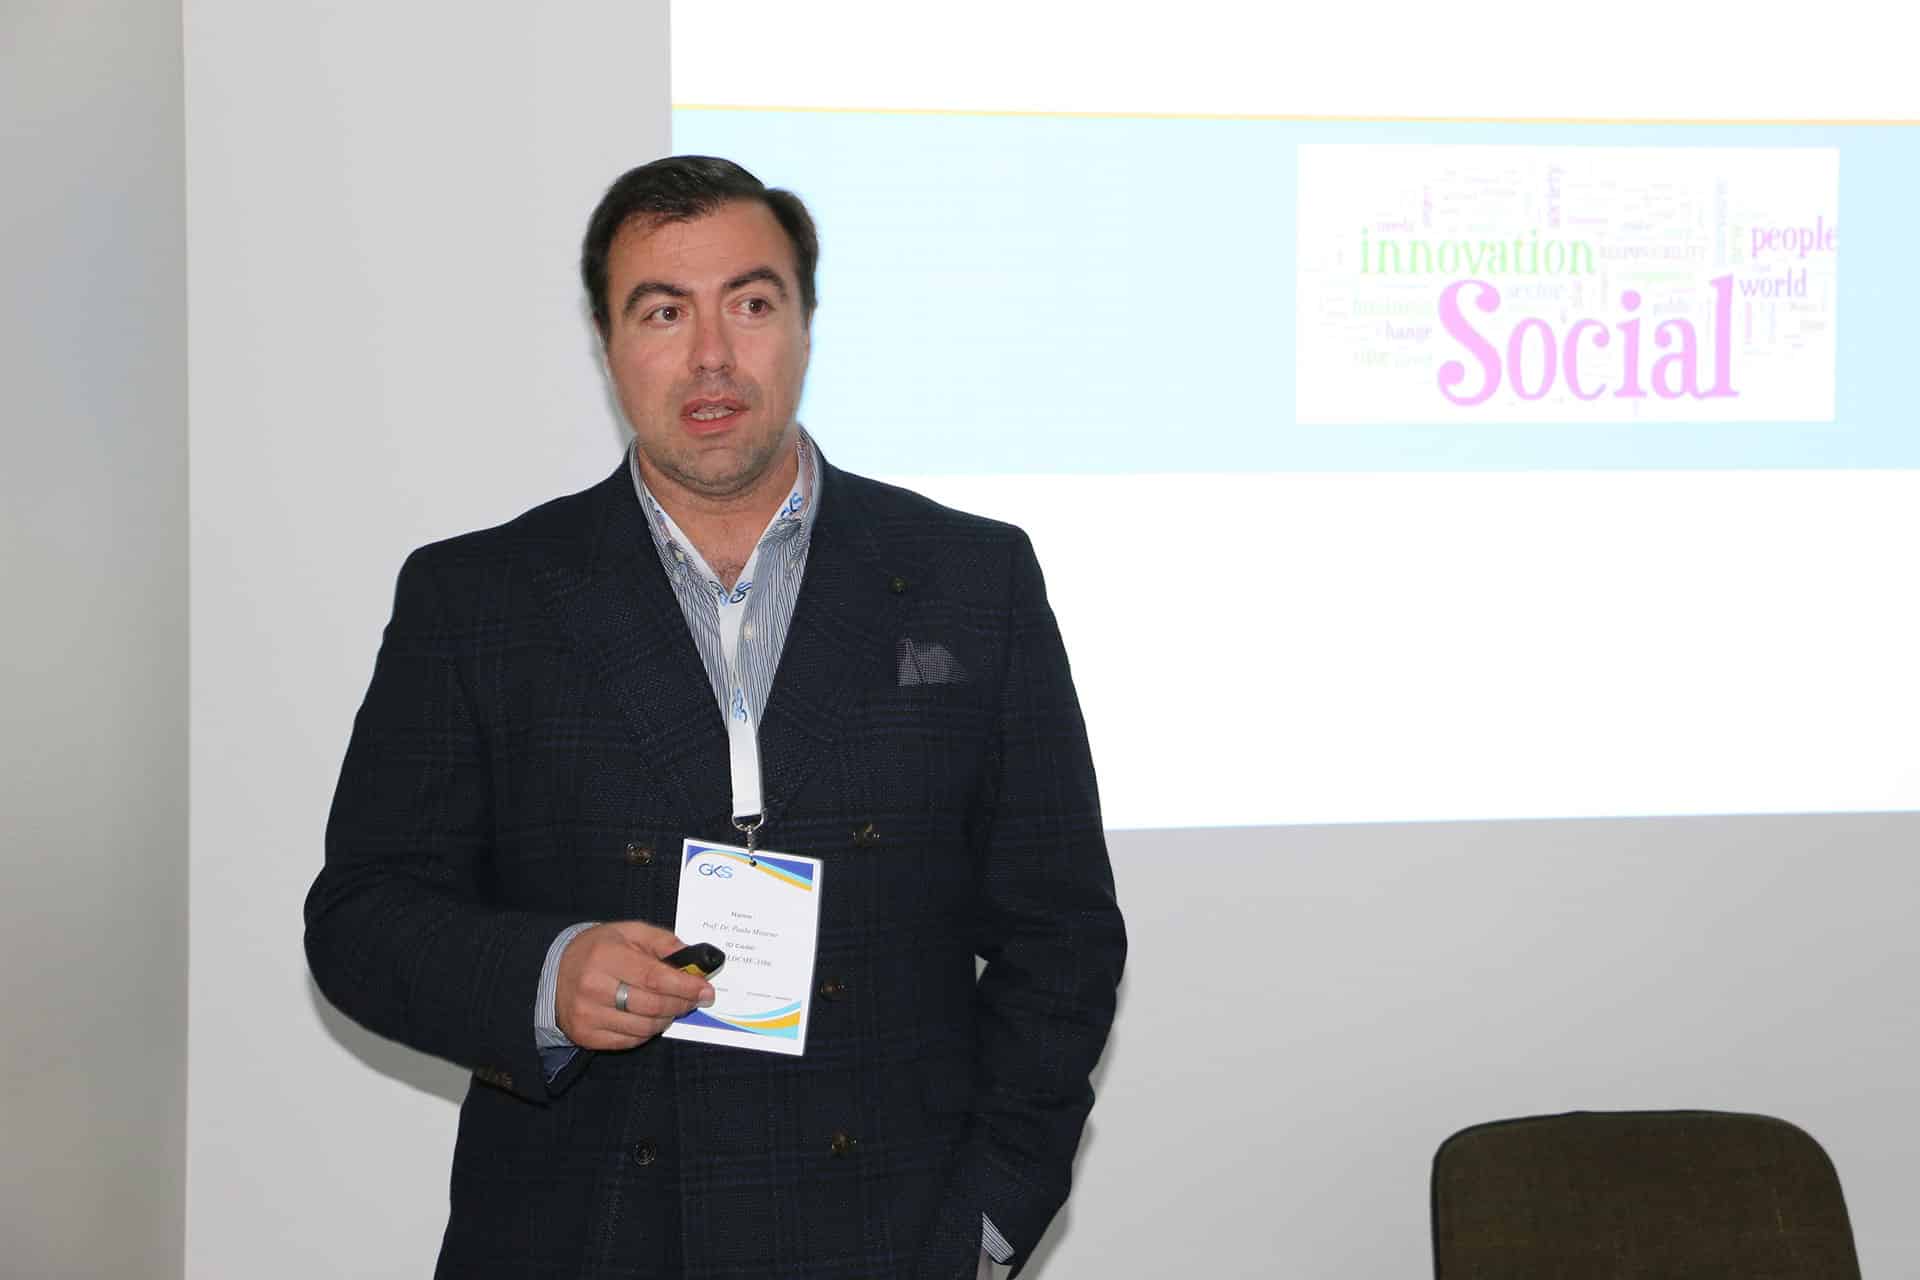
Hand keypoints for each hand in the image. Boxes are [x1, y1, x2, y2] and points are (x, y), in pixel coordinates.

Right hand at [554, 921, 715, 1050]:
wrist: (556, 971)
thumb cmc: (600, 949)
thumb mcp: (629, 932)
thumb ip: (664, 942)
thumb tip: (696, 960)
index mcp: (605, 956)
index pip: (654, 977)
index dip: (685, 986)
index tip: (705, 990)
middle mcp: (593, 987)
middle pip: (652, 1005)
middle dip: (681, 1004)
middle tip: (694, 999)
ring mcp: (587, 1015)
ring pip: (644, 1027)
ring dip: (667, 1019)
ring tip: (672, 1007)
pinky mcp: (586, 1035)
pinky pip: (630, 1040)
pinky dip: (648, 1031)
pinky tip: (650, 1017)